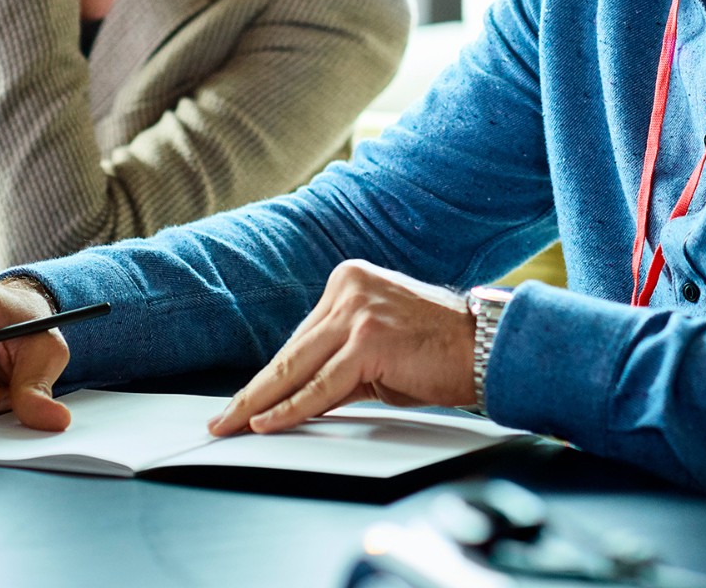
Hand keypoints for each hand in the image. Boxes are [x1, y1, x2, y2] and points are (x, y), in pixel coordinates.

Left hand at [208, 260, 475, 436]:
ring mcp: (358, 311)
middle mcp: (348, 287)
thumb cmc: (436, 348)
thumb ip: (338, 359)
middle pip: (291, 351)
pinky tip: (268, 421)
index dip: (270, 375)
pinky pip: (321, 385)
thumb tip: (296, 394)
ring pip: (297, 367)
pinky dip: (292, 407)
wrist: (484, 346)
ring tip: (233, 424)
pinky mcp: (368, 340)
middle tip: (221, 417)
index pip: (300, 338)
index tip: (242, 400)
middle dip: (253, 391)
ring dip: (260, 403)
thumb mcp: (378, 345)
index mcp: (348, 280)